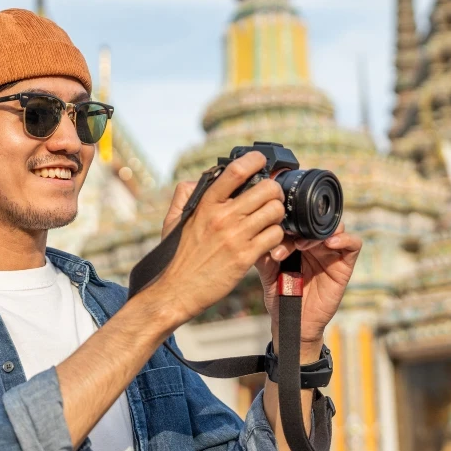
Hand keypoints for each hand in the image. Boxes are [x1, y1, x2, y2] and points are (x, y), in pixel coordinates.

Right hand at [150, 152, 285, 326]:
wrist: (176, 290)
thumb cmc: (176, 256)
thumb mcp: (173, 221)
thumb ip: (184, 195)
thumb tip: (198, 179)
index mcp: (205, 205)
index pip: (236, 171)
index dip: (255, 161)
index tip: (261, 161)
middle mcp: (222, 217)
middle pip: (266, 189)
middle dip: (274, 191)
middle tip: (271, 198)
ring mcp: (235, 237)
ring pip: (275, 211)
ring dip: (277, 214)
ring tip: (269, 221)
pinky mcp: (245, 257)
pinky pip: (275, 236)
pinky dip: (277, 237)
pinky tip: (267, 240)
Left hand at [255, 222, 362, 357]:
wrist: (292, 321)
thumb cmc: (280, 296)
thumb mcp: (267, 274)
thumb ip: (264, 257)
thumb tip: (260, 237)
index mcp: (296, 242)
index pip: (297, 221)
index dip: (286, 223)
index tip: (273, 232)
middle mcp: (314, 245)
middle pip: (316, 221)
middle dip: (301, 226)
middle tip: (287, 237)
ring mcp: (330, 253)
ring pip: (334, 228)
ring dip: (318, 232)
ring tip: (302, 245)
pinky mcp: (344, 265)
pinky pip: (353, 244)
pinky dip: (345, 239)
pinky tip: (330, 244)